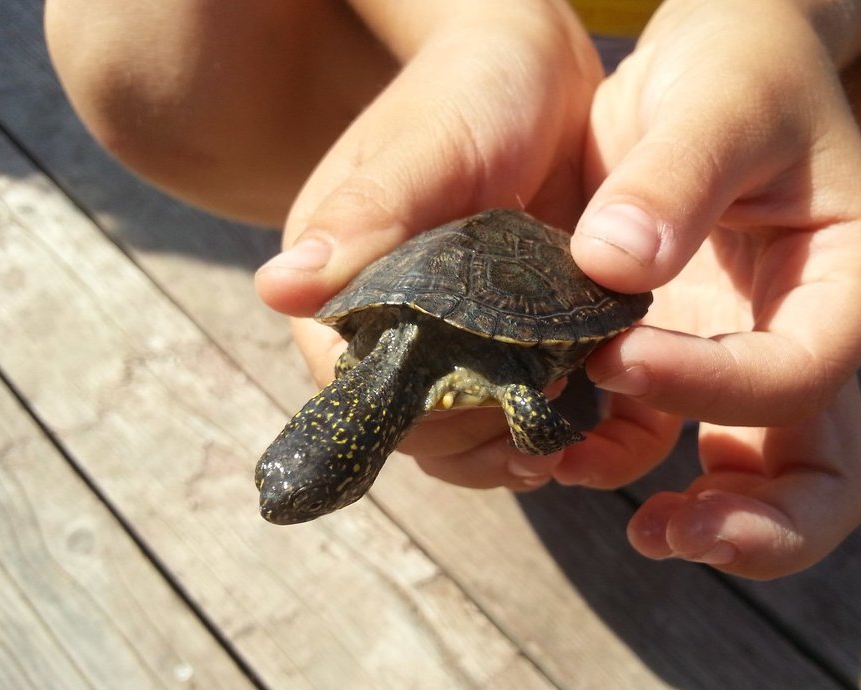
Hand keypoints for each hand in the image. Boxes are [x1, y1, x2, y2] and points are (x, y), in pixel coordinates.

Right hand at [259, 1, 606, 490]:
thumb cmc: (476, 92)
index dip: (419, 416)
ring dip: (509, 444)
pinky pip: (503, 408)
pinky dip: (539, 422)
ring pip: (458, 432)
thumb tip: (278, 288)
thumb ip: (364, 217)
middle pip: (410, 426)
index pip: (356, 389)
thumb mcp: (427, 149)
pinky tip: (582, 418)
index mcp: (338, 283)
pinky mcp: (495, 339)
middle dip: (473, 437)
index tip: (490, 408)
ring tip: (565, 431)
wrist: (543, 74)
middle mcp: (381, 322)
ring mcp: (440, 337)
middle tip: (544, 426)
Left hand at [554, 0, 860, 577]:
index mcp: (849, 283)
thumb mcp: (716, 101)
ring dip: (705, 522)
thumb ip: (675, 177)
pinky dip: (630, 465)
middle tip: (668, 531)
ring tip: (634, 526)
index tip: (612, 355)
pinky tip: (571, 453)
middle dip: (756, 526)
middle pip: (821, 478)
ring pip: (760, 482)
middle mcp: (808, 339)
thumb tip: (611, 266)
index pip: (796, 373)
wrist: (713, 71)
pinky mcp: (691, 364)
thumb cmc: (735, 69)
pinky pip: (677, 446)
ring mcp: (750, 361)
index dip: (707, 384)